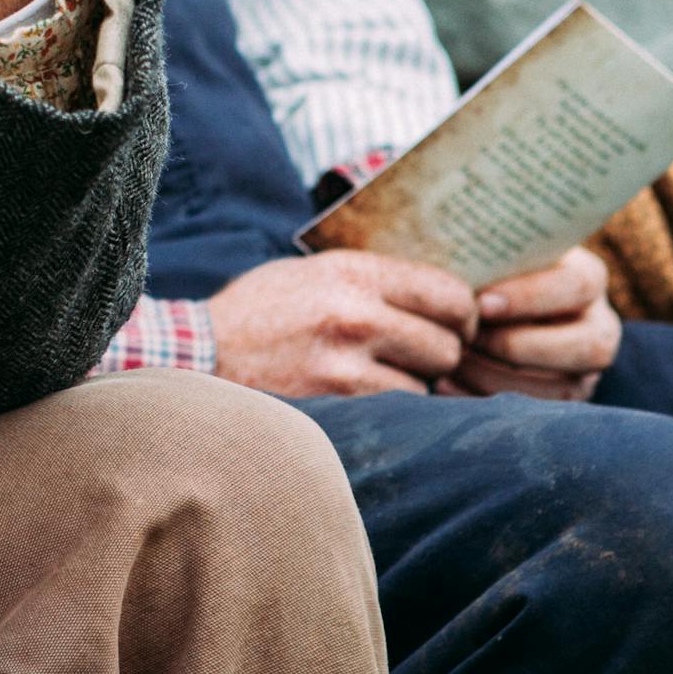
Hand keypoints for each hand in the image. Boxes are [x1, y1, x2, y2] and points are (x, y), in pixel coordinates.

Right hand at [207, 251, 476, 396]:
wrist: (207, 347)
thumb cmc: (266, 306)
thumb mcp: (317, 270)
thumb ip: (375, 279)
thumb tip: (441, 295)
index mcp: (353, 269)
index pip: (448, 291)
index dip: (465, 313)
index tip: (459, 323)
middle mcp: (355, 308)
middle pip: (450, 342)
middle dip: (449, 353)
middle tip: (434, 356)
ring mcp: (346, 355)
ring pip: (431, 380)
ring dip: (424, 382)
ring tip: (400, 374)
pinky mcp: (337, 394)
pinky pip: (401, 404)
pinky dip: (399, 402)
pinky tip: (377, 392)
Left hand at [445, 246, 619, 401]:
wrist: (481, 302)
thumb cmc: (481, 267)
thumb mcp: (489, 251)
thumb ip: (484, 253)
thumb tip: (457, 264)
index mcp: (586, 276)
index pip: (578, 285)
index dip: (531, 297)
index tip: (480, 303)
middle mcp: (599, 324)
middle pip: (591, 345)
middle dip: (521, 346)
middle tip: (468, 338)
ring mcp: (587, 368)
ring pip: (565, 388)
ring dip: (501, 378)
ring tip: (453, 361)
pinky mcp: (564, 399)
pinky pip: (539, 414)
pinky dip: (488, 400)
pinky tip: (449, 384)